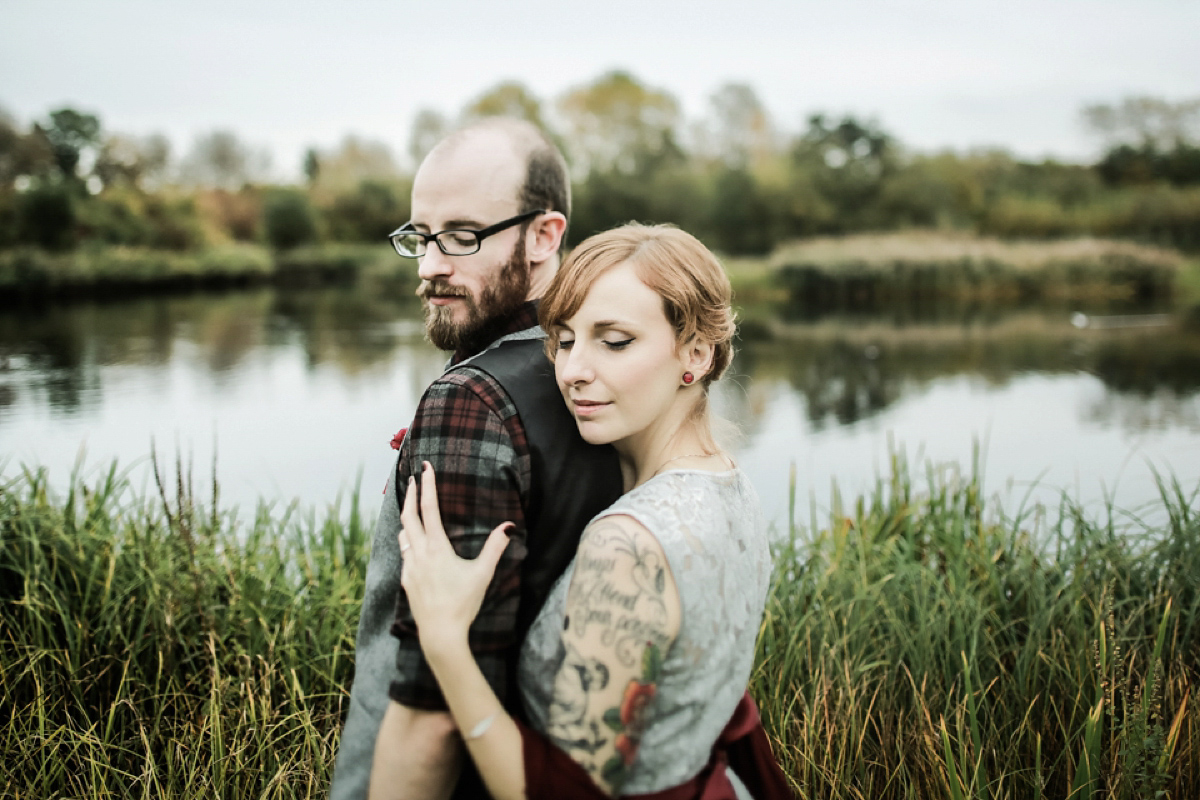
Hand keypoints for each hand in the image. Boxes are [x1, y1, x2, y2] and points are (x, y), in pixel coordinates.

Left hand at [399, 462, 511, 655]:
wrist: (440, 633)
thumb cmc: (463, 603)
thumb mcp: (482, 574)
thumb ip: (495, 548)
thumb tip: (509, 527)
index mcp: (437, 548)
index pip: (430, 509)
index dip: (428, 486)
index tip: (425, 468)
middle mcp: (418, 554)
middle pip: (409, 516)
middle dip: (411, 495)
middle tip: (413, 479)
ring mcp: (409, 568)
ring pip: (403, 535)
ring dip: (406, 518)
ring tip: (411, 508)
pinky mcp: (406, 581)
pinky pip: (404, 554)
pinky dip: (408, 541)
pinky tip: (414, 545)